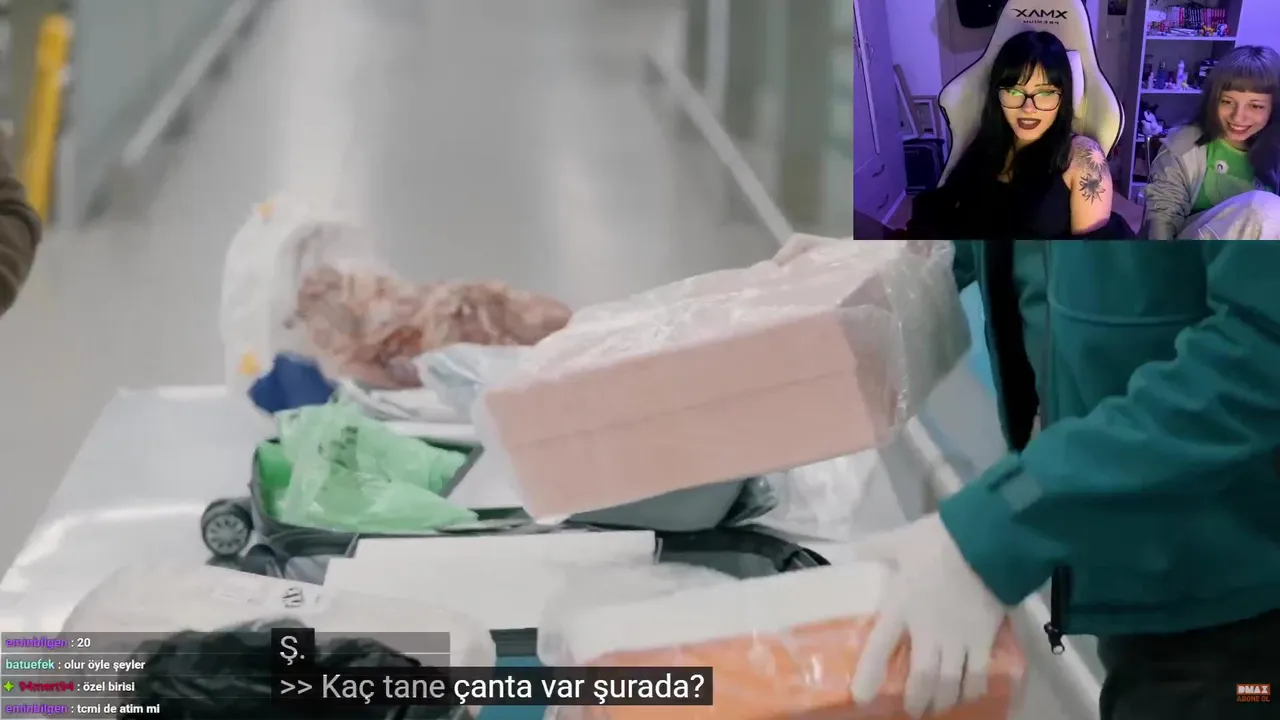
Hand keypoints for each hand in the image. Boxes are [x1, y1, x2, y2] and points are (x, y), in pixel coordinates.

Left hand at [849, 514, 1007, 717]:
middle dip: (916, 700)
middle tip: (912, 710)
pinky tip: (970, 693)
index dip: (869, 676)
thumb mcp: (899, 540)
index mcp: (902, 606)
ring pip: (950, 682)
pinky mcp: (985, 637)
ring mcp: (959, 637)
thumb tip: (854, 549)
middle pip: (922, 678)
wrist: (985, 539)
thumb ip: (877, 547)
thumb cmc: (938, 540)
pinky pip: (979, 674)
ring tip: (938, 707)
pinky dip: (974, 689)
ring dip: (943, 700)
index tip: (862, 699)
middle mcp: (929, 629)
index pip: (880, 648)